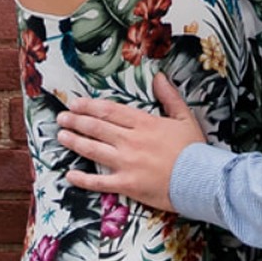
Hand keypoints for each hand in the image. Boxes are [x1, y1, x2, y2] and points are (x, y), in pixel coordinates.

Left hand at [55, 74, 206, 212]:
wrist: (200, 179)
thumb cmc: (193, 149)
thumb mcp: (184, 117)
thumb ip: (169, 96)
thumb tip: (159, 76)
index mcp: (144, 123)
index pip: (110, 110)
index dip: (90, 106)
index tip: (76, 103)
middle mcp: (131, 140)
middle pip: (97, 127)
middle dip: (76, 121)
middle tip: (62, 117)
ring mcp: (126, 163)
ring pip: (93, 150)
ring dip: (75, 141)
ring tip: (61, 136)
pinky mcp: (127, 185)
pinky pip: (99, 182)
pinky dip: (83, 179)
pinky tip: (70, 175)